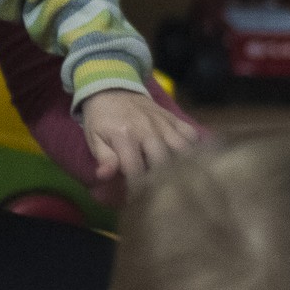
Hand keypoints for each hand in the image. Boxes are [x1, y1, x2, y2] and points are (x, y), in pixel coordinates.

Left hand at [80, 88, 200, 183]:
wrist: (112, 88)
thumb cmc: (102, 119)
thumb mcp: (94, 138)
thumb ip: (103, 157)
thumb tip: (105, 176)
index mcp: (125, 136)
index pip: (136, 169)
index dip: (138, 188)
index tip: (140, 200)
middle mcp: (148, 130)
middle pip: (163, 161)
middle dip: (163, 181)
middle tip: (164, 195)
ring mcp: (164, 123)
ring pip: (182, 149)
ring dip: (183, 167)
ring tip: (182, 182)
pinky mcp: (174, 118)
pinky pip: (191, 134)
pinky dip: (195, 148)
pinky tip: (194, 161)